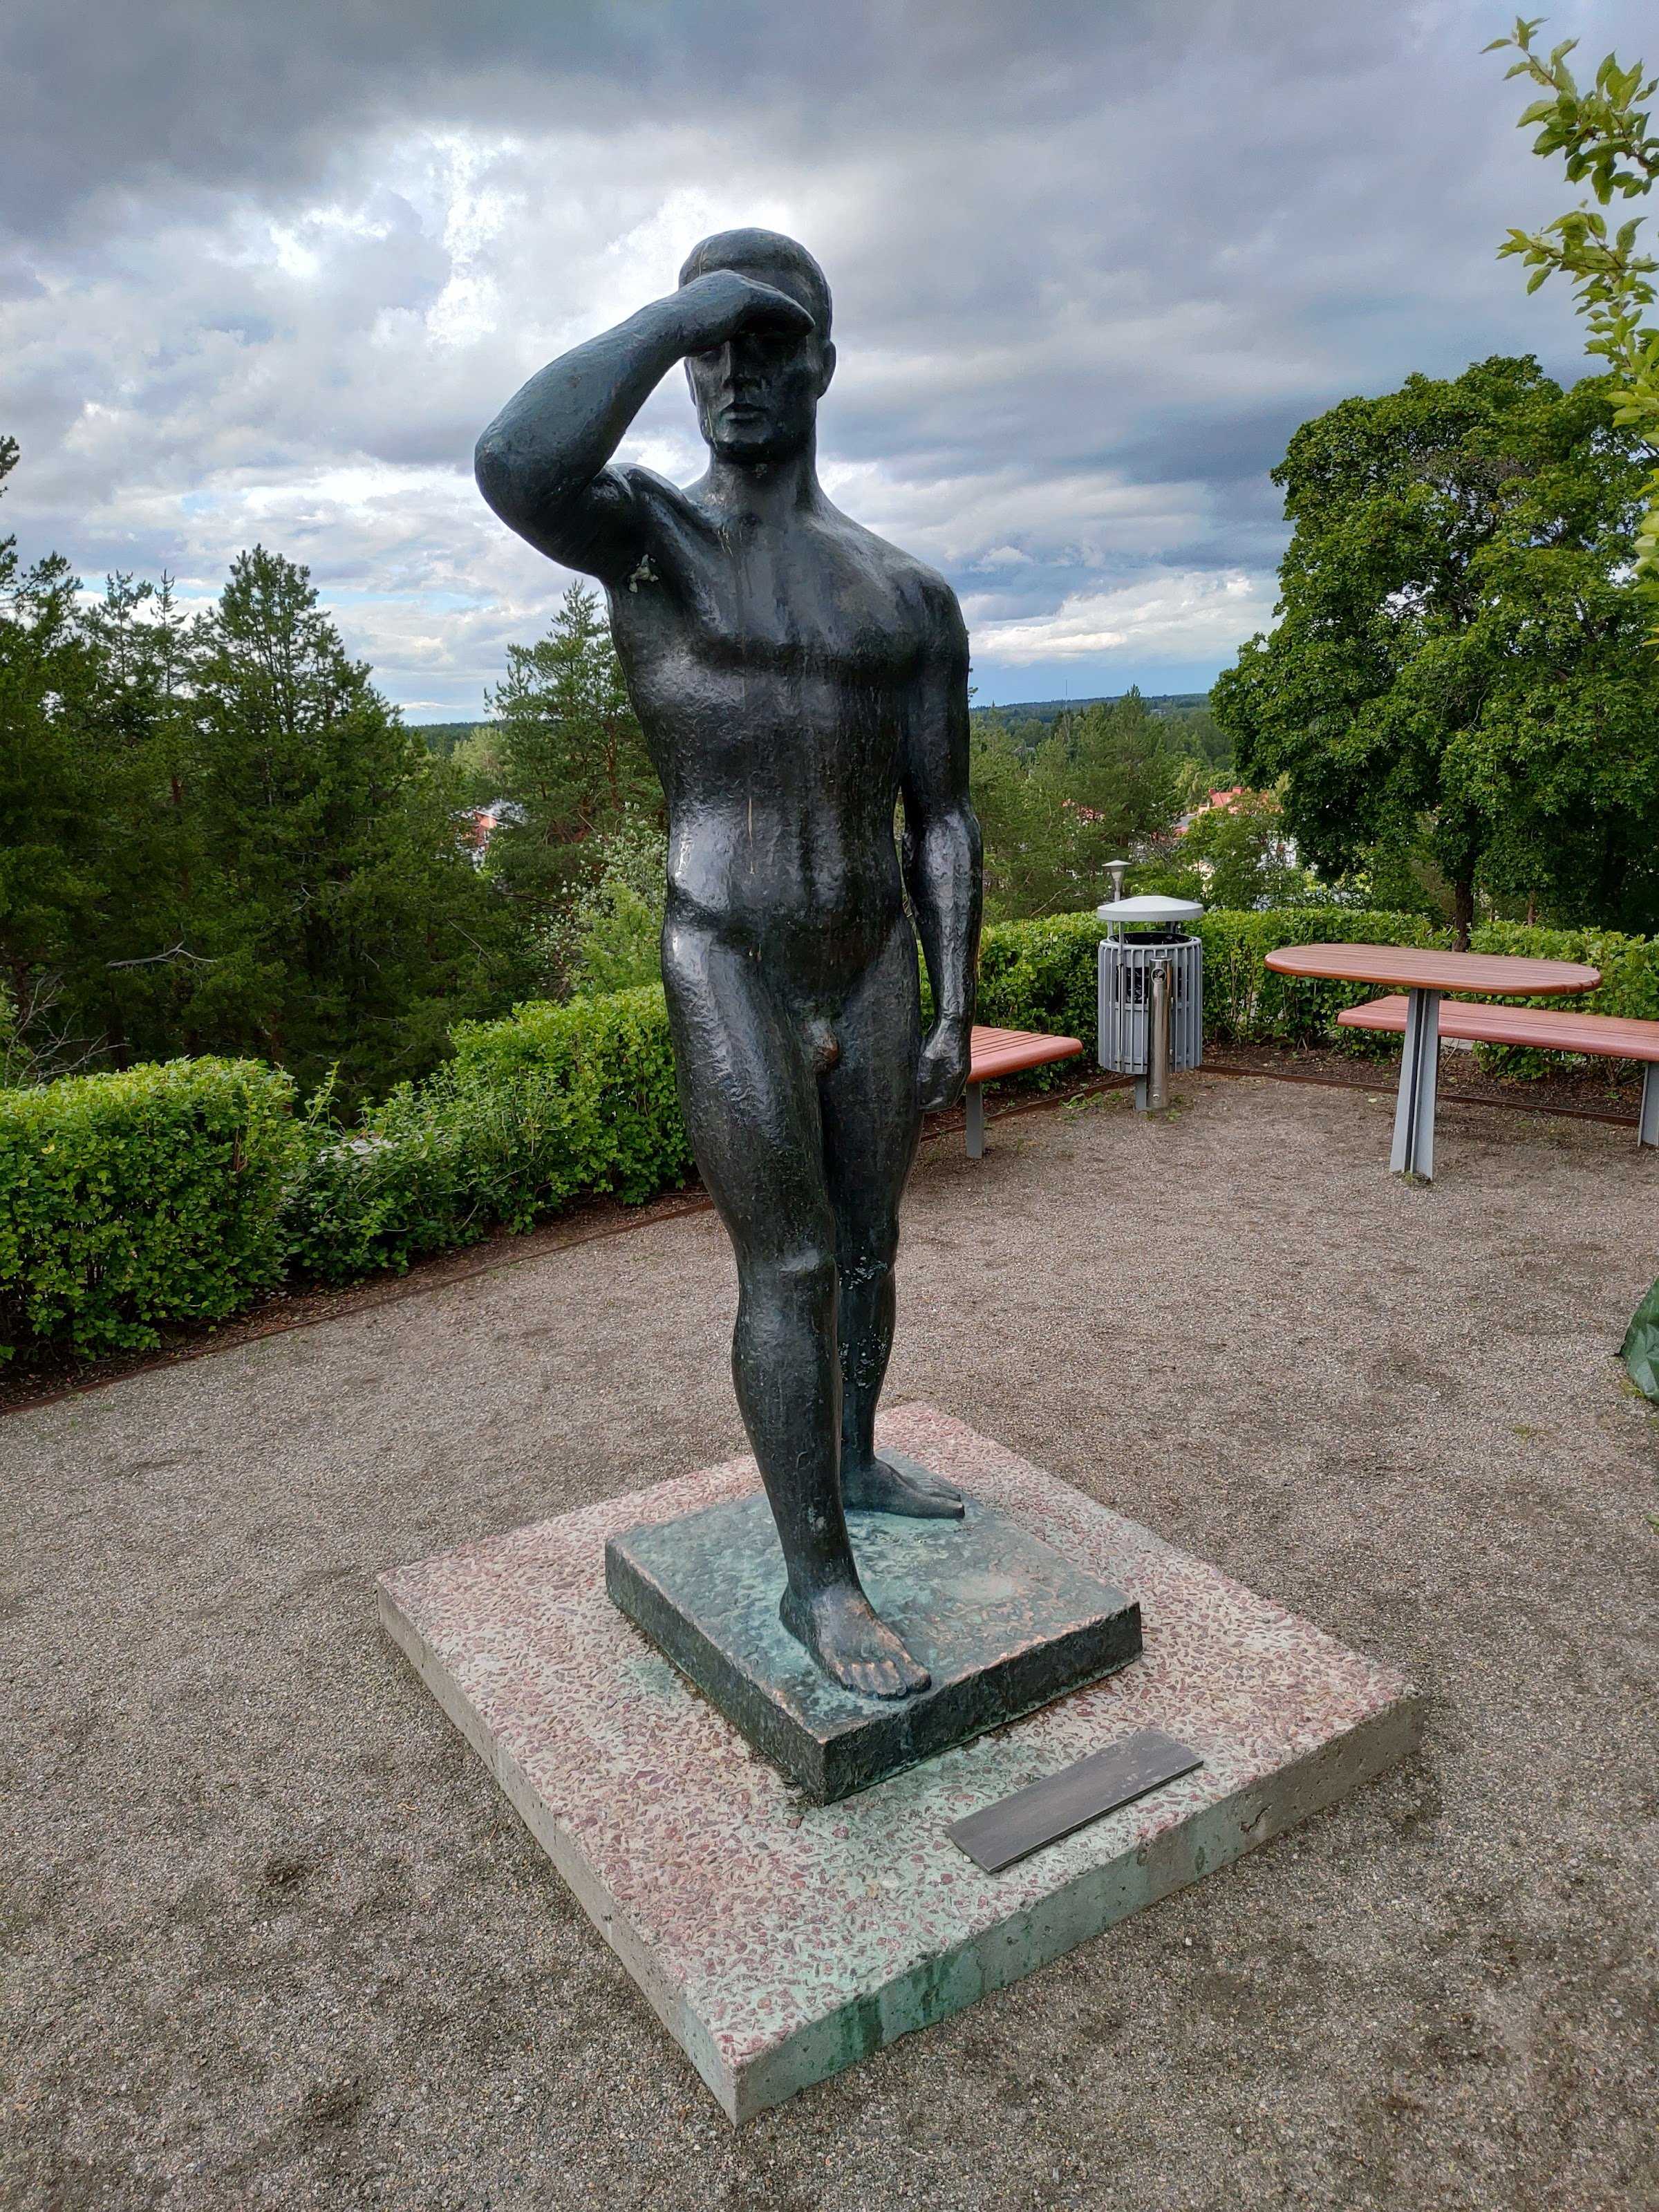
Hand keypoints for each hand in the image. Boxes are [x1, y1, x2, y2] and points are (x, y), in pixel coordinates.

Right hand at [676, 269, 816, 353]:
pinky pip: (778, 304)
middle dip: (783, 310)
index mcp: (715, 288)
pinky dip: (795, 315)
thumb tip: (711, 349)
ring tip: (810, 326)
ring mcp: (737, 285)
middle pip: (764, 296)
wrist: (669, 328)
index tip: (777, 328)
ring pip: (774, 299)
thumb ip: (709, 335)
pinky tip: (809, 326)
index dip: (765, 314)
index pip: (746, 300)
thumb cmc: (675, 338)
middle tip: (800, 323)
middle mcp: (728, 280)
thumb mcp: (696, 335)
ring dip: (794, 313)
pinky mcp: (746, 295)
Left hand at [917, 1020, 970, 1112]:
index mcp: (955, 1077)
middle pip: (950, 1097)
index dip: (931, 1107)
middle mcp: (962, 1075)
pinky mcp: (961, 1060)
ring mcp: (963, 1068)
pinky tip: (931, 1078)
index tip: (919, 1107)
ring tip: (924, 1092)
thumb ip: (925, 1079)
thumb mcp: (928, 1059)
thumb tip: (920, 1096)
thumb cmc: (941, 1038)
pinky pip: (952, 1079)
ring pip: (952, 1088)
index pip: (945, 1102)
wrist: (955, 1020)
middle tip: (921, 1103)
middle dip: (935, 1103)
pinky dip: (942, 1083)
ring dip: (939, 1093)